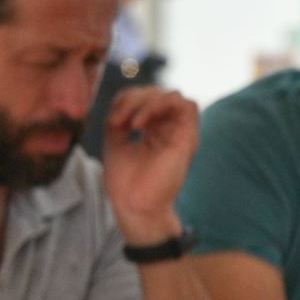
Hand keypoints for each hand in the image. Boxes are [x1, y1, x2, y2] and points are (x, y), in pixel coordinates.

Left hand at [102, 87, 199, 244]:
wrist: (134, 206)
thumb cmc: (125, 182)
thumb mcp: (115, 143)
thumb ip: (119, 119)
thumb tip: (122, 102)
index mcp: (152, 129)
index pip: (144, 97)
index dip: (126, 101)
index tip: (112, 122)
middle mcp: (168, 128)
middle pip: (156, 93)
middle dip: (133, 100)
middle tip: (117, 123)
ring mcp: (179, 132)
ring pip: (172, 95)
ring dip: (146, 102)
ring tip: (130, 125)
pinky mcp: (188, 137)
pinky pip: (186, 105)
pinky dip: (161, 105)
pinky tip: (140, 124)